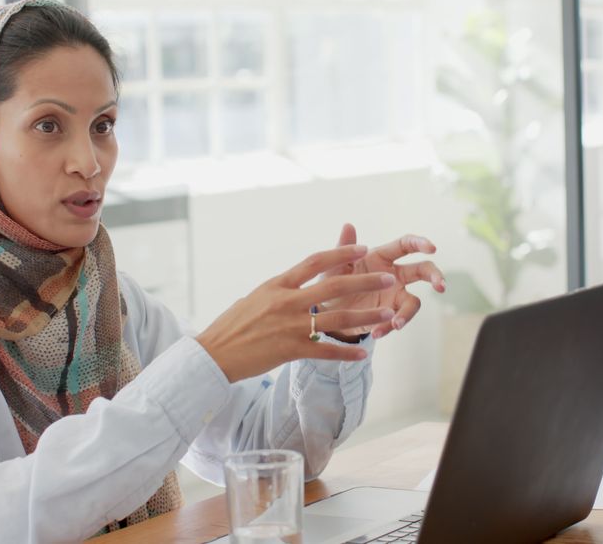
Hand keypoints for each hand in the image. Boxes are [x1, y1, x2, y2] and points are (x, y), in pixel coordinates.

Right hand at [197, 244, 397, 382]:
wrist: (213, 354)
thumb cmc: (230, 326)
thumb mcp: (254, 298)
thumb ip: (278, 292)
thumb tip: (292, 287)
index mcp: (277, 284)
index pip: (314, 262)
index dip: (340, 253)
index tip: (362, 247)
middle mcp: (286, 301)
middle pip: (334, 285)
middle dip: (365, 280)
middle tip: (389, 277)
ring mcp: (289, 325)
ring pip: (337, 317)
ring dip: (366, 316)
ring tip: (388, 314)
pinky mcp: (290, 350)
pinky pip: (325, 351)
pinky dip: (345, 353)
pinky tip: (362, 353)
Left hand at [319, 224, 444, 340]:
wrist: (327, 312)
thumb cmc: (333, 282)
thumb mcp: (334, 266)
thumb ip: (344, 249)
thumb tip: (348, 225)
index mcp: (382, 257)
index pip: (406, 245)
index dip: (421, 243)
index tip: (432, 248)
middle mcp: (394, 275)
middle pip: (422, 270)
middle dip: (435, 276)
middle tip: (440, 286)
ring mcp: (394, 296)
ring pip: (413, 302)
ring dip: (408, 313)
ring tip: (396, 324)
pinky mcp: (390, 315)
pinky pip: (396, 320)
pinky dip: (388, 327)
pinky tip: (377, 332)